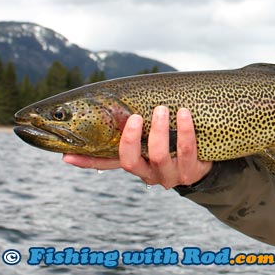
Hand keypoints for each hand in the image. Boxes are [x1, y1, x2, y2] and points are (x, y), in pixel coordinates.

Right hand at [63, 106, 211, 188]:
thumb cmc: (176, 140)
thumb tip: (117, 98)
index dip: (87, 161)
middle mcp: (148, 173)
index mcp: (136, 163)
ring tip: (162, 109)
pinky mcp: (191, 172)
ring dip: (160, 130)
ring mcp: (170, 175)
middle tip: (137, 116)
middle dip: (132, 137)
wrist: (208, 161)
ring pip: (159, 155)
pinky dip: (185, 129)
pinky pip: (187, 149)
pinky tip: (185, 114)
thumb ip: (138, 125)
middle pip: (131, 161)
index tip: (66, 155)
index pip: (105, 163)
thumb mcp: (156, 135)